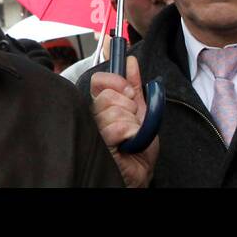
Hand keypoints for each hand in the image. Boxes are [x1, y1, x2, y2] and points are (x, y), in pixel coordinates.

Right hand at [90, 56, 157, 186]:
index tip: (129, 90)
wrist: (141, 173)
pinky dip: (130, 133)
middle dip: (128, 106)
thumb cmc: (139, 148)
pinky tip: (130, 142)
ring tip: (131, 135)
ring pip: (112, 111)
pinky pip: (116, 127)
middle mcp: (94, 117)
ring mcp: (94, 131)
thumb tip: (131, 63)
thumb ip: (135, 86)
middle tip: (132, 119)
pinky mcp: (98, 145)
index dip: (115, 80)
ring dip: (131, 123)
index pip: (99, 80)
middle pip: (106, 95)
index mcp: (102, 106)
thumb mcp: (142, 110)